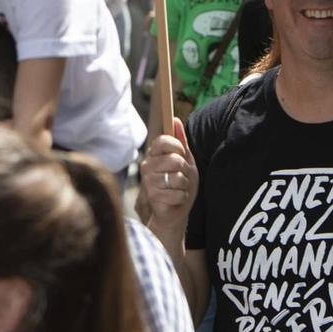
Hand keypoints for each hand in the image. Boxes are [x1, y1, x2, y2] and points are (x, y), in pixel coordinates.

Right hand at [139, 119, 195, 238]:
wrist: (175, 213)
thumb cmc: (179, 185)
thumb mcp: (185, 161)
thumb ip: (181, 141)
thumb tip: (176, 119)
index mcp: (153, 154)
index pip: (163, 141)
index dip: (177, 147)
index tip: (182, 155)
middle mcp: (147, 166)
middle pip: (174, 159)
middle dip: (185, 170)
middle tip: (181, 178)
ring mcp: (148, 182)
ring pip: (178, 177)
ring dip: (184, 186)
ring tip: (178, 190)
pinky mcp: (153, 197)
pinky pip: (178, 193)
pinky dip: (182, 198)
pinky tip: (175, 200)